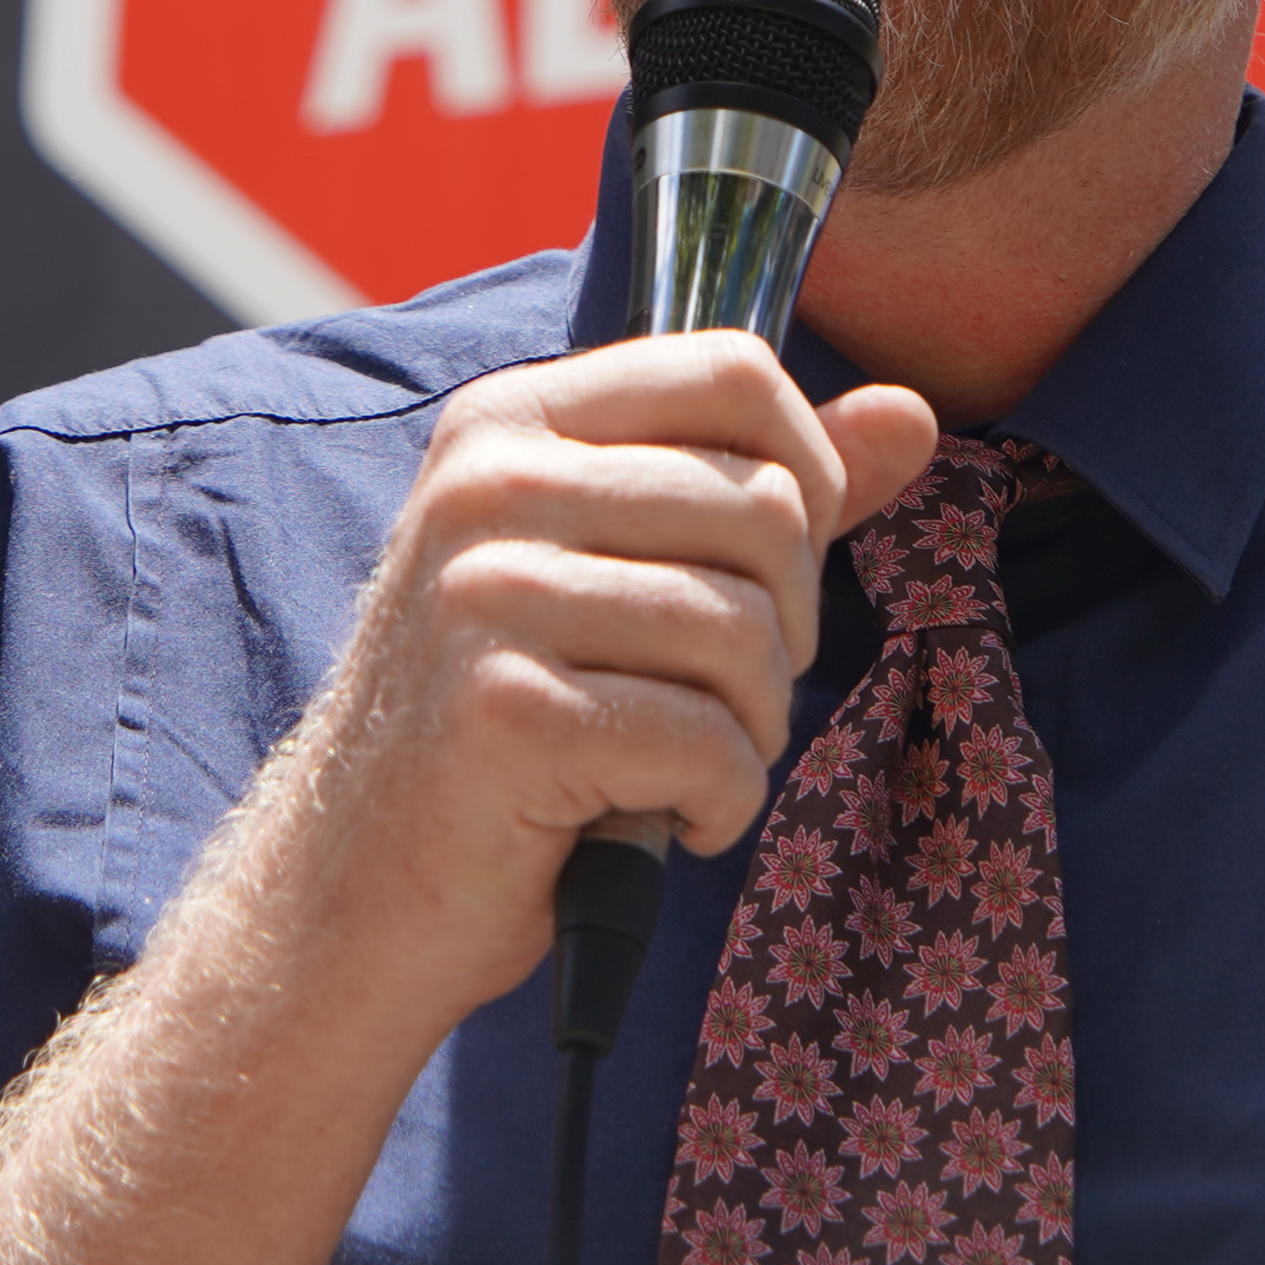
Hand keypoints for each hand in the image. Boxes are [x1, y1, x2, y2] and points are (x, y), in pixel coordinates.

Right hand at [257, 334, 942, 1032]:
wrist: (350, 892)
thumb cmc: (506, 729)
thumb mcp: (623, 576)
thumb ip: (764, 488)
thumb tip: (915, 414)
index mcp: (512, 421)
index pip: (735, 371)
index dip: (806, 474)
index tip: (771, 573)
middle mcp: (487, 483)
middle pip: (766, 507)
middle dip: (785, 631)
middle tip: (711, 701)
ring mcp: (485, 593)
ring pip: (748, 631)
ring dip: (751, 731)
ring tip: (679, 766)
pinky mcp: (505, 712)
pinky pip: (708, 742)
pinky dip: (718, 806)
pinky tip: (658, 822)